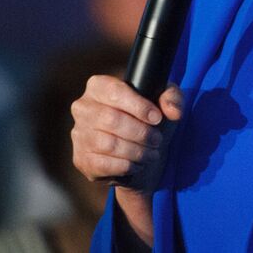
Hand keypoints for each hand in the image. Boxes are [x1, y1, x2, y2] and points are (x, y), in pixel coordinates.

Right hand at [71, 76, 182, 244]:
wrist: (135, 148)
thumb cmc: (147, 117)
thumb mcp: (163, 99)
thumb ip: (172, 97)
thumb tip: (173, 111)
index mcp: (98, 86)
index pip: (115, 92)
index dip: (139, 106)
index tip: (157, 118)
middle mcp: (83, 108)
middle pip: (112, 120)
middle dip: (141, 133)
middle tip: (157, 140)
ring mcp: (79, 134)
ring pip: (108, 144)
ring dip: (136, 152)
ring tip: (151, 153)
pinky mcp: (81, 158)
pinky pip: (103, 164)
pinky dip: (126, 166)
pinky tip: (137, 164)